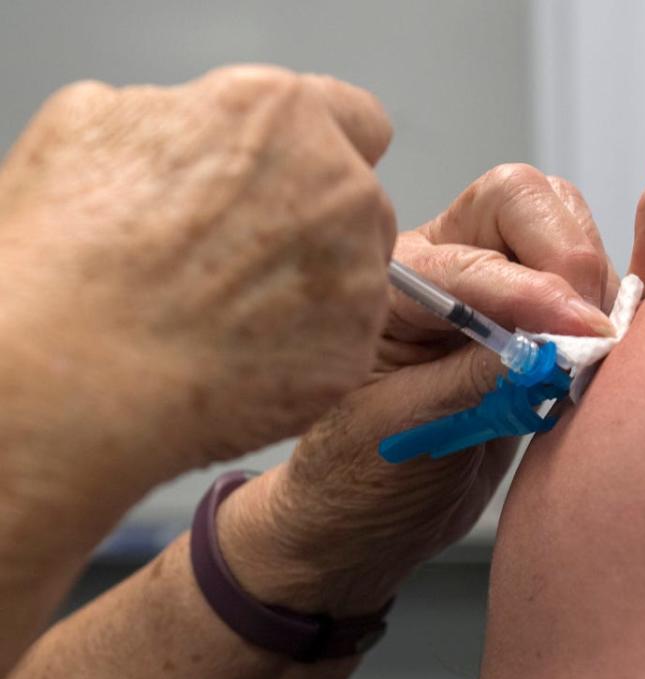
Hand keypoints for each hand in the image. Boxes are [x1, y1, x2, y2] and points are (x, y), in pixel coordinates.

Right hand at [0, 66, 395, 513]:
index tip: (300, 177)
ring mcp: (356, 275)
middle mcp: (339, 188)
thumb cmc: (65, 257)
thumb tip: (198, 134)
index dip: (321, 149)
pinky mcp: (352, 350)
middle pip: (358, 201)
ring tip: (230, 313)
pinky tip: (241, 354)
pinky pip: (343, 340)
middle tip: (239, 257)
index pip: (356, 119)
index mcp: (280, 116)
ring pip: (358, 274)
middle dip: (315, 221)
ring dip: (314, 287)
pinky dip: (306, 349)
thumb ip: (182, 118)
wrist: (68, 375)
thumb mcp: (94, 127)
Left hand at [218, 164, 617, 613]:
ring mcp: (489, 281)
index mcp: (388, 286)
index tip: (580, 333)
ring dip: (592, 275)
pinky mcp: (530, 311)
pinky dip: (604, 298)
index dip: (528, 293)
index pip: (467, 260)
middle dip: (567, 254)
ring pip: (560, 223)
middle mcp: (441, 264)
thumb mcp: (406, 433)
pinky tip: (604, 343)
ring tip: (597, 345)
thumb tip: (552, 347)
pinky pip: (581, 273)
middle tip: (592, 330)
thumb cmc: (360, 477)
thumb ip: (474, 383)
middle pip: (518, 199)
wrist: (369, 516)